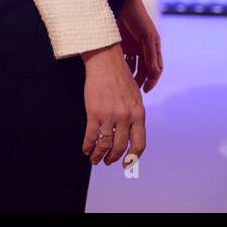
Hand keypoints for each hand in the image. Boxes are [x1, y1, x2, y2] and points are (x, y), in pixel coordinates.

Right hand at [80, 43, 145, 167]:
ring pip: (104, 144)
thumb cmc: (121, 78)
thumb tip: (133, 134)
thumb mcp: (136, 97)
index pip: (140, 143)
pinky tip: (86, 149)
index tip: (127, 165)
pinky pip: (91, 136)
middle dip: (113, 158)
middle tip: (107, 162)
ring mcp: (110, 115)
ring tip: (95, 158)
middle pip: (120, 147)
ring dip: (98, 155)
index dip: (133, 158)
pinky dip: (88, 146)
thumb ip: (135, 115)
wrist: (106, 62)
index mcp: (139, 113)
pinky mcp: (94, 112)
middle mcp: (126, 116)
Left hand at [117, 0, 163, 91]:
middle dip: (140, 81)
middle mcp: (145, 48)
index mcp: (154, 46)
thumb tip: (156, 72)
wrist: (121, 3)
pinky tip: (117, 75)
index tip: (145, 90)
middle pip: (144, 70)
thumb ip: (150, 54)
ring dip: (131, 76)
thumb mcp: (146, 36)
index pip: (156, 68)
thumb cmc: (137, 17)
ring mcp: (133, 47)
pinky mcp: (122, 45)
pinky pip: (123, 60)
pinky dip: (122, 68)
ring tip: (124, 86)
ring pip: (133, 67)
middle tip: (133, 92)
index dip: (152, 81)